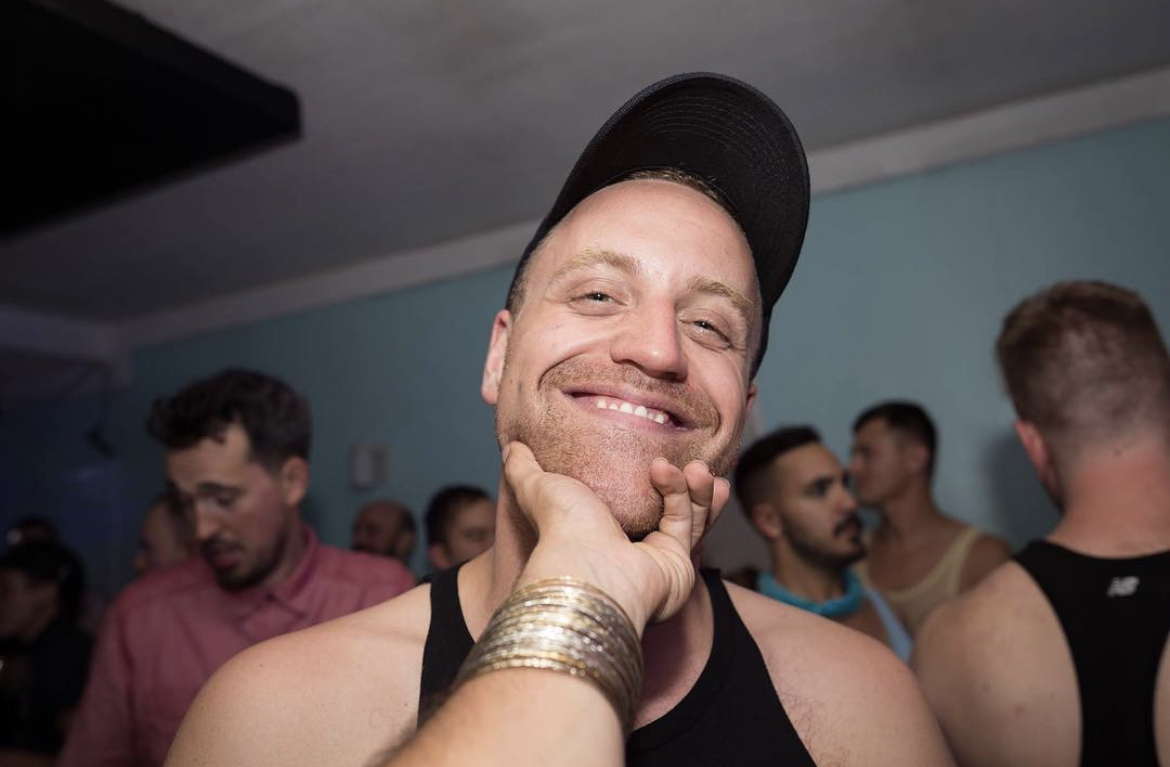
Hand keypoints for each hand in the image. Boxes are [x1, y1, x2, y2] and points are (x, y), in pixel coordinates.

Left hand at [502, 441, 729, 633]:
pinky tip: (680, 472)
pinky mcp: (676, 566)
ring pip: (686, 516)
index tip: (655, 452)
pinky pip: (690, 525)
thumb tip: (512, 446)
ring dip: (691, 487)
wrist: (588, 569)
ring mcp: (655, 560)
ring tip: (697, 465)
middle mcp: (628, 549)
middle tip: (687, 457)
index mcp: (598, 530)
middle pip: (667, 509)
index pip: (630, 500)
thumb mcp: (538, 487)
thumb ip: (524, 468)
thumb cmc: (560, 530)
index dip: (646, 477)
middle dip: (681, 482)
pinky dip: (689, 496)